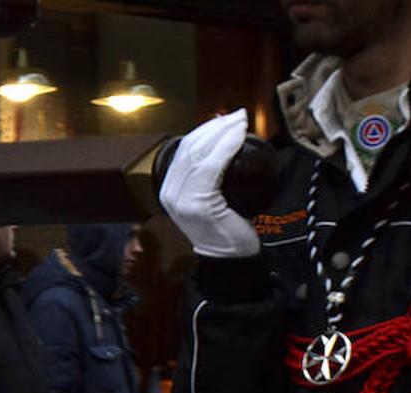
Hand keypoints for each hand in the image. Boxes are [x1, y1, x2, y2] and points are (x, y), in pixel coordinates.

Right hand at [159, 109, 259, 258]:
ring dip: (222, 133)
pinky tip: (239, 137)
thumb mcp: (209, 199)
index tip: (225, 120)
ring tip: (240, 121)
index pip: (183, 151)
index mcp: (169, 190)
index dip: (204, 131)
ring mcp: (181, 199)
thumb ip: (208, 178)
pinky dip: (226, 148)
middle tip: (237, 115)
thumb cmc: (224, 228)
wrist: (228, 258)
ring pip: (199, 155)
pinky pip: (211, 168)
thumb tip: (223, 147)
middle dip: (214, 128)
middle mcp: (170, 193)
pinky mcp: (198, 203)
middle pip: (189, 149)